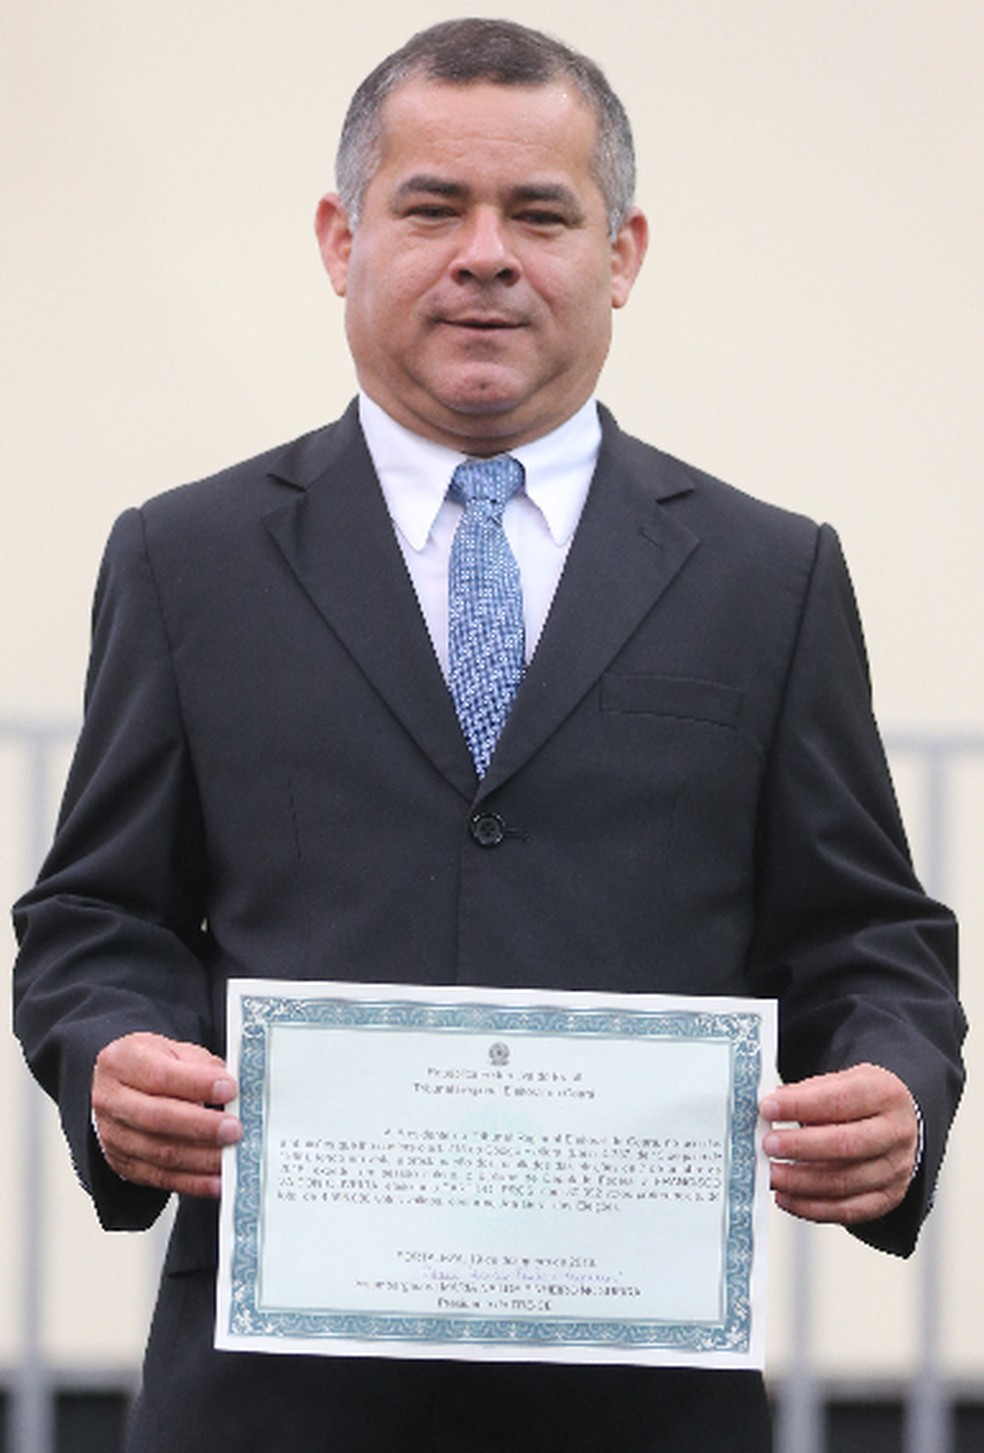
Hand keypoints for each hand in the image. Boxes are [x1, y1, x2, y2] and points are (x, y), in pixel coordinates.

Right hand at [92, 1032, 241, 1198]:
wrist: (122, 1088)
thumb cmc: (151, 1065)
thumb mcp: (173, 1050)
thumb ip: (200, 1065)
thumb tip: (229, 1086)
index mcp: (121, 1062)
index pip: (160, 1075)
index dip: (197, 1084)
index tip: (229, 1089)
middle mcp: (111, 1100)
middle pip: (157, 1118)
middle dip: (201, 1126)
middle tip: (233, 1128)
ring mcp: (114, 1136)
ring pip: (160, 1152)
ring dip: (201, 1157)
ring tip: (230, 1154)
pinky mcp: (124, 1164)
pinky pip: (161, 1178)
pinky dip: (193, 1182)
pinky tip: (216, 1179)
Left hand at [760, 1063, 917, 1225]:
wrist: (897, 1125)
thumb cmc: (864, 1103)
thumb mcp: (843, 1081)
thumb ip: (809, 1092)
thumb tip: (773, 1106)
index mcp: (884, 1095)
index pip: (839, 1100)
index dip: (799, 1105)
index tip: (768, 1108)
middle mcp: (895, 1133)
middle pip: (845, 1145)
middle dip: (799, 1146)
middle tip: (769, 1145)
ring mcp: (894, 1170)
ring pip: (843, 1182)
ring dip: (799, 1181)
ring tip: (771, 1173)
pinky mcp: (886, 1198)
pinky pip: (846, 1211)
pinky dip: (810, 1207)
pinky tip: (787, 1196)